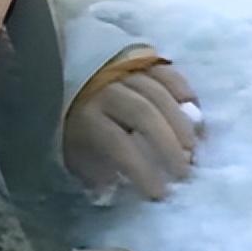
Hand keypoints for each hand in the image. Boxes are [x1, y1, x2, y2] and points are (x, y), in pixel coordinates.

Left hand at [64, 62, 199, 199]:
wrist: (58, 72)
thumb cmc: (72, 122)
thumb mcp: (72, 150)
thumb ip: (93, 170)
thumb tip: (111, 190)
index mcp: (85, 115)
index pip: (117, 143)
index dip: (141, 169)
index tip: (159, 193)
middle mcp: (105, 90)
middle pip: (143, 114)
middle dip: (168, 145)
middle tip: (184, 171)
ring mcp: (123, 70)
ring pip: (158, 94)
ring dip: (180, 123)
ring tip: (193, 147)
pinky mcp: (138, 57)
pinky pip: (166, 72)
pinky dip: (183, 91)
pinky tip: (194, 111)